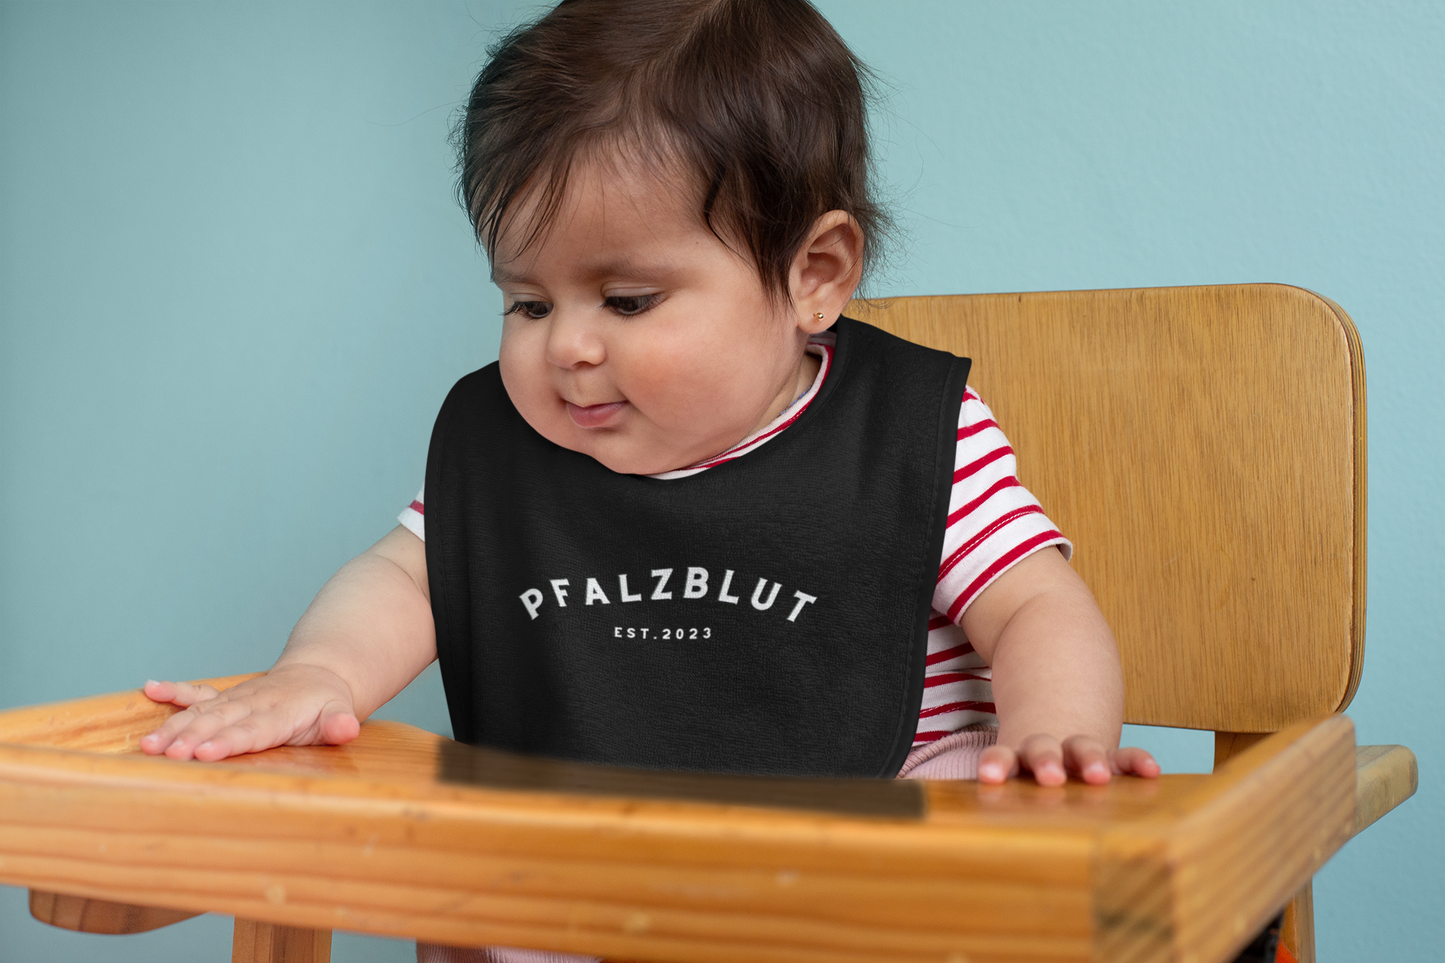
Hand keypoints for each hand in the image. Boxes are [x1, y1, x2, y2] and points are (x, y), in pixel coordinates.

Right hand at [139, 663, 360, 760]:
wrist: (316, 674)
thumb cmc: (326, 703)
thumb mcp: (340, 712)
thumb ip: (340, 723)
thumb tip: (346, 728)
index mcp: (282, 712)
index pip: (252, 730)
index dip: (228, 741)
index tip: (204, 753)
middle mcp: (253, 703)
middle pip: (219, 723)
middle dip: (191, 739)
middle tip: (168, 755)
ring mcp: (236, 699)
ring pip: (201, 713)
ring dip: (174, 728)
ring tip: (148, 745)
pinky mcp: (224, 698)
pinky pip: (197, 693)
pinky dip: (174, 691)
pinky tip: (150, 688)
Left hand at [977, 734, 1160, 785]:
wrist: (1055, 717)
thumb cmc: (1029, 770)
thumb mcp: (1011, 781)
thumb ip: (1000, 803)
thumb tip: (972, 849)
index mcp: (1017, 757)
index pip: (1003, 757)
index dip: (996, 765)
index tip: (989, 776)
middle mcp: (1046, 751)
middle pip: (1042, 748)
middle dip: (1046, 761)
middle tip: (1050, 777)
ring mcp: (1077, 751)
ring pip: (1083, 748)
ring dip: (1089, 760)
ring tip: (1098, 776)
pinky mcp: (1110, 758)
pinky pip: (1124, 756)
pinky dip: (1136, 761)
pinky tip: (1151, 772)